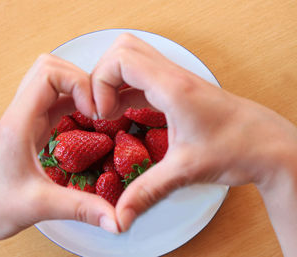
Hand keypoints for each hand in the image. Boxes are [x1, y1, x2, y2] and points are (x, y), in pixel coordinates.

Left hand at [0, 54, 116, 256]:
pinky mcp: (28, 131)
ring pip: (50, 84)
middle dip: (79, 80)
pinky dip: (71, 104)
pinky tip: (85, 121)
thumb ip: (82, 209)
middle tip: (97, 106)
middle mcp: (18, 115)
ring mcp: (22, 121)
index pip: (47, 74)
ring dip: (75, 90)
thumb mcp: (41, 206)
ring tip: (95, 112)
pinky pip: (51, 104)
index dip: (78, 83)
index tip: (95, 109)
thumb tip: (118, 218)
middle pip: (48, 69)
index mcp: (17, 123)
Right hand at [92, 34, 296, 254]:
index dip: (100, 82)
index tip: (101, 112)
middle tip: (101, 107)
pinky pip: (143, 75)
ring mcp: (177, 79)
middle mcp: (173, 76)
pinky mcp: (179, 89)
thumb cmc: (236, 149)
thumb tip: (119, 216)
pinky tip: (124, 111)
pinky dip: (126, 88)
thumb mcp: (184, 171)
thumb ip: (146, 192)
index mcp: (172, 88)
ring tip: (110, 110)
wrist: (268, 145)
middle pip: (123, 49)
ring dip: (114, 80)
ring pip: (133, 57)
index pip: (121, 59)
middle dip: (102, 76)